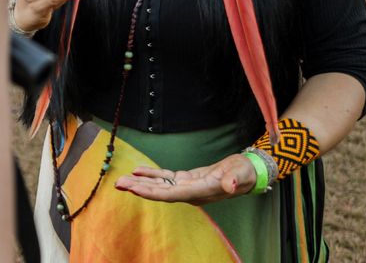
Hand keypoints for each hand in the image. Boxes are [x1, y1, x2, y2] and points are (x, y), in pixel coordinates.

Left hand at [115, 153, 257, 205]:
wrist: (247, 172)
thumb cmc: (244, 173)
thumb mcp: (241, 174)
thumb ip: (234, 180)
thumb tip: (229, 185)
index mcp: (199, 192)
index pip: (171, 195)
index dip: (152, 192)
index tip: (134, 189)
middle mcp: (190, 193)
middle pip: (160, 192)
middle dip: (139, 189)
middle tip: (118, 184)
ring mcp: (187, 187)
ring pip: (160, 185)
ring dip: (140, 182)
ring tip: (121, 180)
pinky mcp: (187, 179)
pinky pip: (165, 177)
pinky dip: (152, 174)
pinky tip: (138, 171)